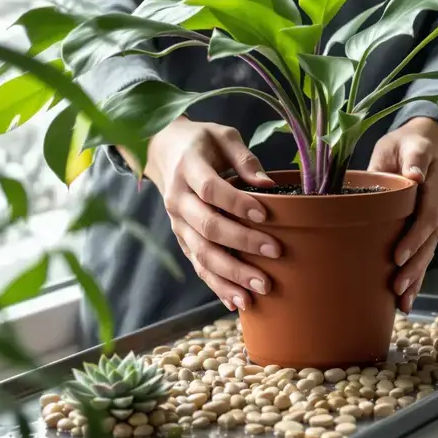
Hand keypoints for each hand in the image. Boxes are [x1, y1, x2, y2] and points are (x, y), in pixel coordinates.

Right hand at [132, 117, 279, 311]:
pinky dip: (216, 285)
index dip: (237, 204)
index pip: (212, 190)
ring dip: (230, 275)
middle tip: (275, 252)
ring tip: (258, 290)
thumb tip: (269, 186)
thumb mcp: (223, 135)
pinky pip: (197, 265)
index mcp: (189, 169)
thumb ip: (245, 158)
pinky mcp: (181, 239)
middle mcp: (179, 199)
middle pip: (208, 227)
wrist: (162, 150)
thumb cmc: (201, 142)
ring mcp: (177, 223)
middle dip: (242, 243)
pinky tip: (237, 302)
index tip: (265, 214)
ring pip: (201, 254)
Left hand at [368, 117, 437, 313]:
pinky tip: (407, 301)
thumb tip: (412, 175)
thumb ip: (405, 159)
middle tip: (397, 277)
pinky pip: (427, 253)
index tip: (399, 249)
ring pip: (431, 246)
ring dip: (418, 272)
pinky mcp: (431, 227)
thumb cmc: (402, 145)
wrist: (425, 144)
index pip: (426, 200)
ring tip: (402, 296)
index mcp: (430, 173)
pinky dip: (418, 278)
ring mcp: (437, 212)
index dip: (415, 225)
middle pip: (431, 229)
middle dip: (415, 255)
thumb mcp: (399, 143)